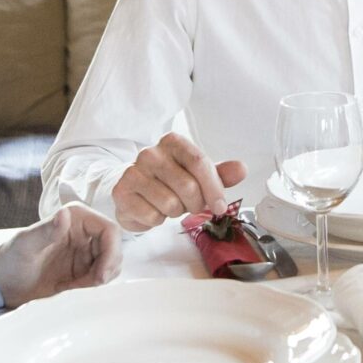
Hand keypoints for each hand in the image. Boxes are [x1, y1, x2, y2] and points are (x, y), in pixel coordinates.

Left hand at [0, 203, 122, 305]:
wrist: (4, 282)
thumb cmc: (11, 258)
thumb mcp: (26, 245)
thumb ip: (46, 231)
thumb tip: (64, 214)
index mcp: (75, 217)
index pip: (109, 230)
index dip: (112, 252)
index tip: (101, 274)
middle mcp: (85, 230)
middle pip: (115, 248)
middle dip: (107, 268)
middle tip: (89, 284)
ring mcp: (87, 250)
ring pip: (113, 263)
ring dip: (101, 277)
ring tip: (76, 285)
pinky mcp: (85, 267)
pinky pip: (103, 275)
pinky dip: (94, 285)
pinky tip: (72, 287)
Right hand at [114, 132, 246, 230]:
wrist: (135, 190)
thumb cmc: (170, 181)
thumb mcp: (198, 176)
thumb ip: (221, 174)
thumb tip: (241, 169)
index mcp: (172, 142)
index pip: (200, 163)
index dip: (214, 188)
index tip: (220, 206)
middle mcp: (150, 153)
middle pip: (188, 186)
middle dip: (195, 203)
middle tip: (189, 203)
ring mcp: (133, 172)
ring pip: (170, 204)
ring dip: (175, 212)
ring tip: (169, 204)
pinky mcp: (121, 192)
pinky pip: (153, 216)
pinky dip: (158, 220)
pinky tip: (153, 209)